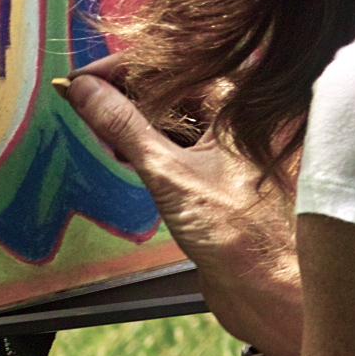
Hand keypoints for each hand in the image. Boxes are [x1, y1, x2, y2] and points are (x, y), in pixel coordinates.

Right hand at [61, 60, 304, 355]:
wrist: (272, 291)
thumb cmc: (243, 236)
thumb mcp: (168, 174)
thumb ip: (123, 126)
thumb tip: (86, 91)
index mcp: (238, 103)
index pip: (170, 65)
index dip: (120, 69)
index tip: (82, 80)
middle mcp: (236, 118)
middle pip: (170, 86)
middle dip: (124, 93)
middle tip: (84, 103)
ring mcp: (228, 145)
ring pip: (171, 115)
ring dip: (133, 119)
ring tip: (101, 129)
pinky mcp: (218, 172)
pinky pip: (176, 142)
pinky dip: (147, 143)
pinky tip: (124, 153)